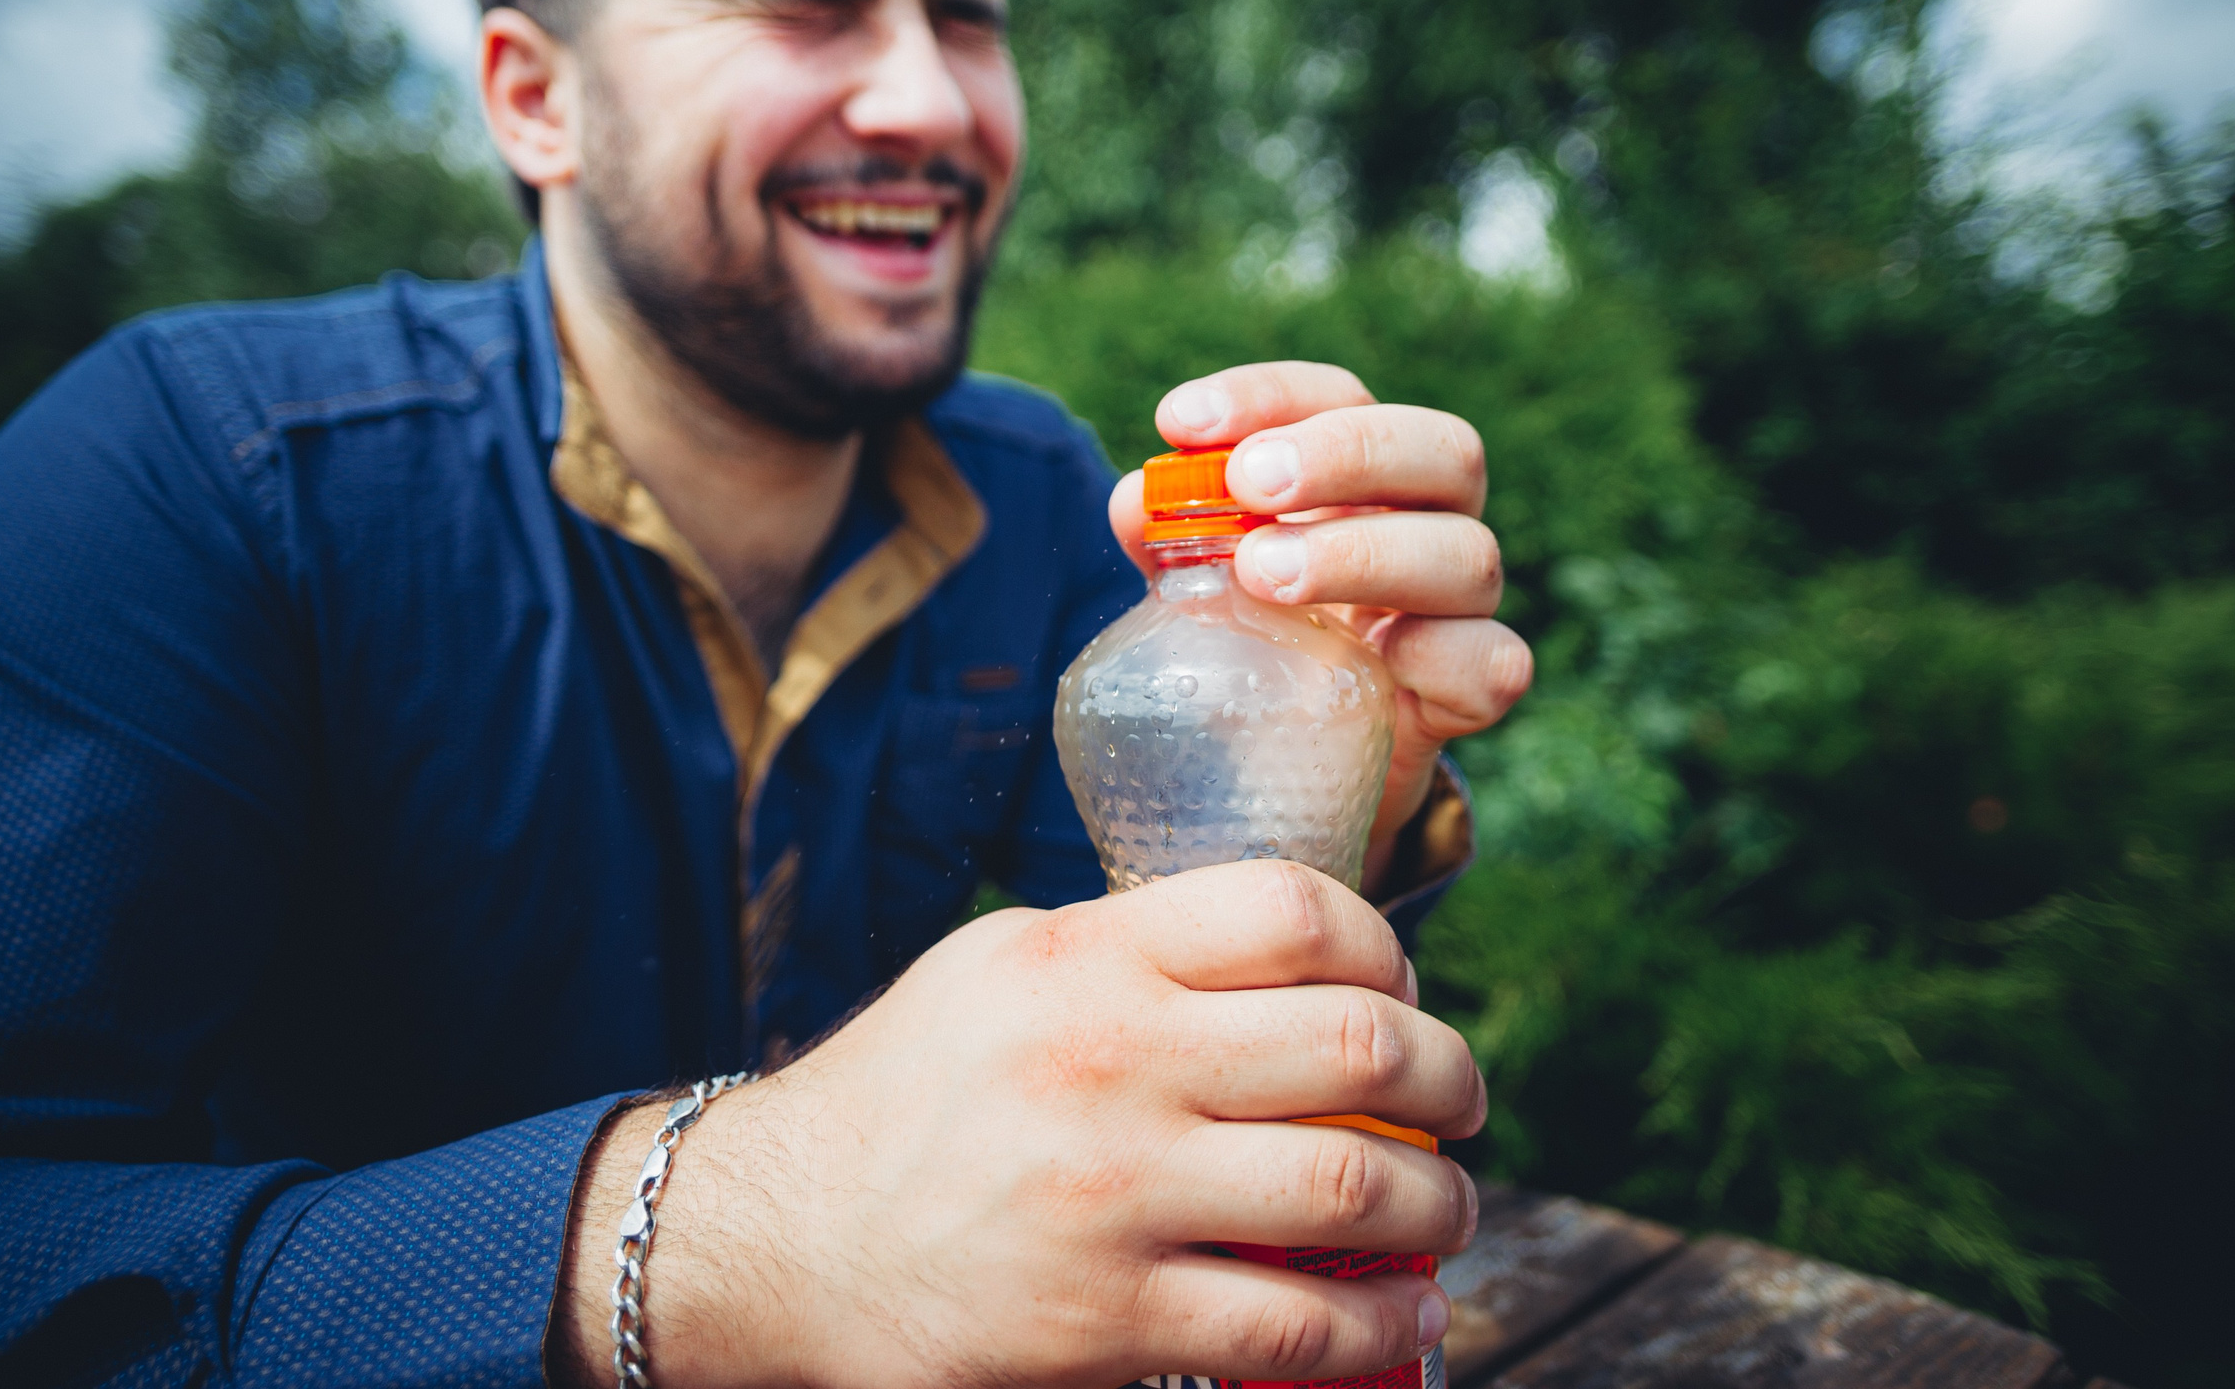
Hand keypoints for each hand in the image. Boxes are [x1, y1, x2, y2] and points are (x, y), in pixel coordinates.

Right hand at [554, 860, 1485, 1387]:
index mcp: (1085, 958)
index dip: (1386, 946)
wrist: (773, 1243)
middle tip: (1461, 1101)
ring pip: (1357, 1187)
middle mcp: (1108, 1062)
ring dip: (1441, 1205)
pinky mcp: (1109, 1320)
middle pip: (1357, 1041)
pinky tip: (1404, 1315)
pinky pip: (1300, 1325)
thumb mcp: (997, 969)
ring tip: (1447, 1209)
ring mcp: (1113, 1196)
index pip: (1293, 910)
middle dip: (1451, 1074)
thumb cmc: (903, 1095)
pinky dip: (1384, 1326)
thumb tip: (1295, 959)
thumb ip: (1132, 952)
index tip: (1401, 988)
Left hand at [1107, 362, 1534, 888]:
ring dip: (1362, 553)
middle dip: (1343, 454)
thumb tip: (1137, 502)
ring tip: (1263, 576)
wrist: (1294, 766)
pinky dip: (1435, 654)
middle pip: (1442, 449)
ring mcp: (1462, 604)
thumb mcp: (1201, 584)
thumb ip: (1173, 541)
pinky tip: (1372, 662)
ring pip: (1466, 554)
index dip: (1266, 395)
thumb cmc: (1251, 644)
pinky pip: (1492, 660)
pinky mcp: (1476, 686)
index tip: (1177, 423)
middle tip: (1248, 484)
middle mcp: (1430, 520)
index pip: (1339, 398)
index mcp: (1363, 474)